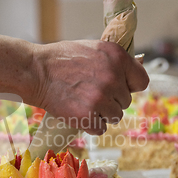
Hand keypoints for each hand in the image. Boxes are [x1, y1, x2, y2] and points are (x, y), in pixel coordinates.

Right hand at [30, 40, 148, 134]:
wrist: (35, 71)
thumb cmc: (60, 59)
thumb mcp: (93, 49)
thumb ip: (114, 62)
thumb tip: (129, 77)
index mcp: (117, 58)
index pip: (141, 81)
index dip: (129, 86)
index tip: (119, 88)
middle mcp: (113, 78)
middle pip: (126, 102)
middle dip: (111, 100)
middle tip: (90, 93)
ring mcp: (101, 98)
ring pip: (115, 116)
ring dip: (101, 114)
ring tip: (83, 102)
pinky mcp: (88, 116)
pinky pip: (101, 128)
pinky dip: (90, 124)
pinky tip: (78, 112)